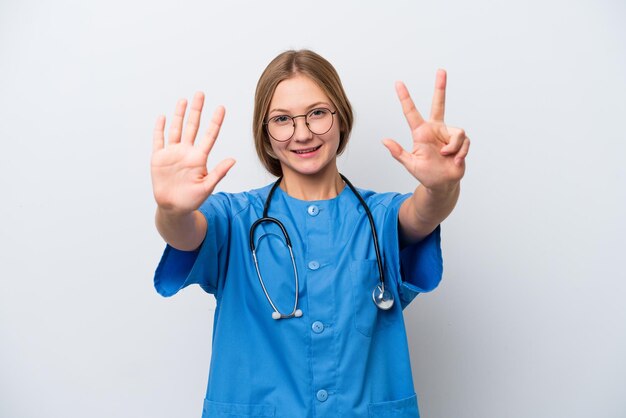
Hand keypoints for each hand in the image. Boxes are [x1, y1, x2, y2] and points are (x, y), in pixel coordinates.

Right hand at [151, 92, 234, 214]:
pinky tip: (163, 117)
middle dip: (196, 110)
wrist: (173, 208)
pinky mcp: (159, 158)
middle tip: (201, 94)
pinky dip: (160, 129)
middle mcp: (186, 152)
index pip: (209, 136)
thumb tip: (233, 160)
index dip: (215, 122)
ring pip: (177, 129)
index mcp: (199, 158)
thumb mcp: (207, 187)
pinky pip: (159, 140)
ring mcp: (172, 154)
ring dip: (179, 115)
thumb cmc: (192, 199)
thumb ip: (219, 173)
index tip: (221, 108)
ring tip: (184, 100)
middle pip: (192, 127)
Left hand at [383, 70, 469, 192]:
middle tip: (441, 71)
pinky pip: (463, 142)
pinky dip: (459, 153)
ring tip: (446, 157)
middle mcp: (435, 130)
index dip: (405, 97)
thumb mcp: (410, 164)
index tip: (398, 83)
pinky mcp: (461, 141)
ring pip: (456, 133)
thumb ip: (398, 152)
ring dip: (452, 147)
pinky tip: (455, 160)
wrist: (442, 184)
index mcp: (421, 132)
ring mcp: (449, 134)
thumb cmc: (426, 174)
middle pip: (439, 104)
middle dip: (440, 87)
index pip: (411, 112)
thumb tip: (384, 140)